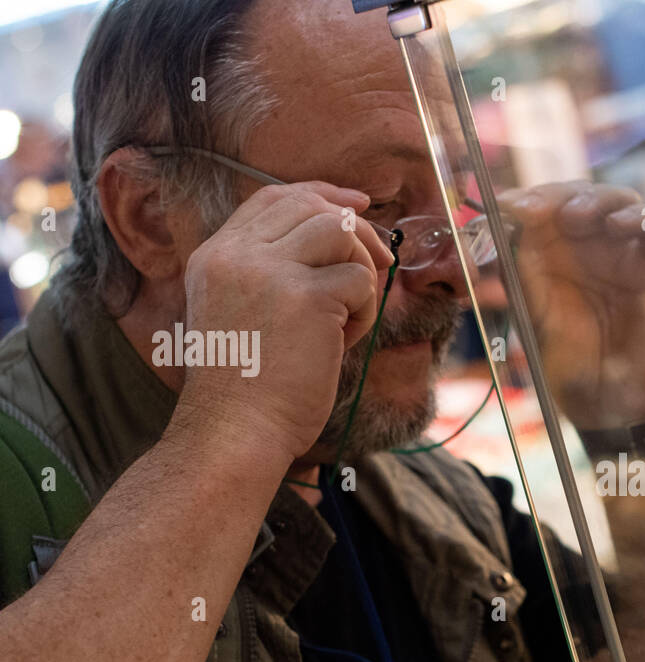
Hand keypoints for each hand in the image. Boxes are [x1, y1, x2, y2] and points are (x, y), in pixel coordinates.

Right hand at [176, 181, 392, 462]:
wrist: (235, 430)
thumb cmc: (246, 389)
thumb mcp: (238, 315)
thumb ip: (269, 276)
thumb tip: (338, 242)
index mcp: (214, 257)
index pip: (272, 199)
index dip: (321, 195)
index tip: (357, 206)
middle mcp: (236, 256)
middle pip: (311, 206)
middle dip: (357, 230)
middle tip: (379, 265)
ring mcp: (269, 272)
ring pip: (340, 232)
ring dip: (361, 270)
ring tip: (350, 315)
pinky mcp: (307, 298)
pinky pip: (360, 281)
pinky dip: (365, 311)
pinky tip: (344, 341)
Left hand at [496, 181, 644, 428]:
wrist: (612, 404)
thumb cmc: (571, 365)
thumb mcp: (534, 312)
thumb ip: (523, 266)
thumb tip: (508, 217)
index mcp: (558, 257)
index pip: (546, 208)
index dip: (528, 198)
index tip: (507, 205)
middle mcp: (593, 250)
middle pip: (580, 195)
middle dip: (556, 194)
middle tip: (537, 208)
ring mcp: (627, 256)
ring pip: (619, 200)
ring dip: (595, 199)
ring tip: (575, 218)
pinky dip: (639, 216)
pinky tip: (617, 226)